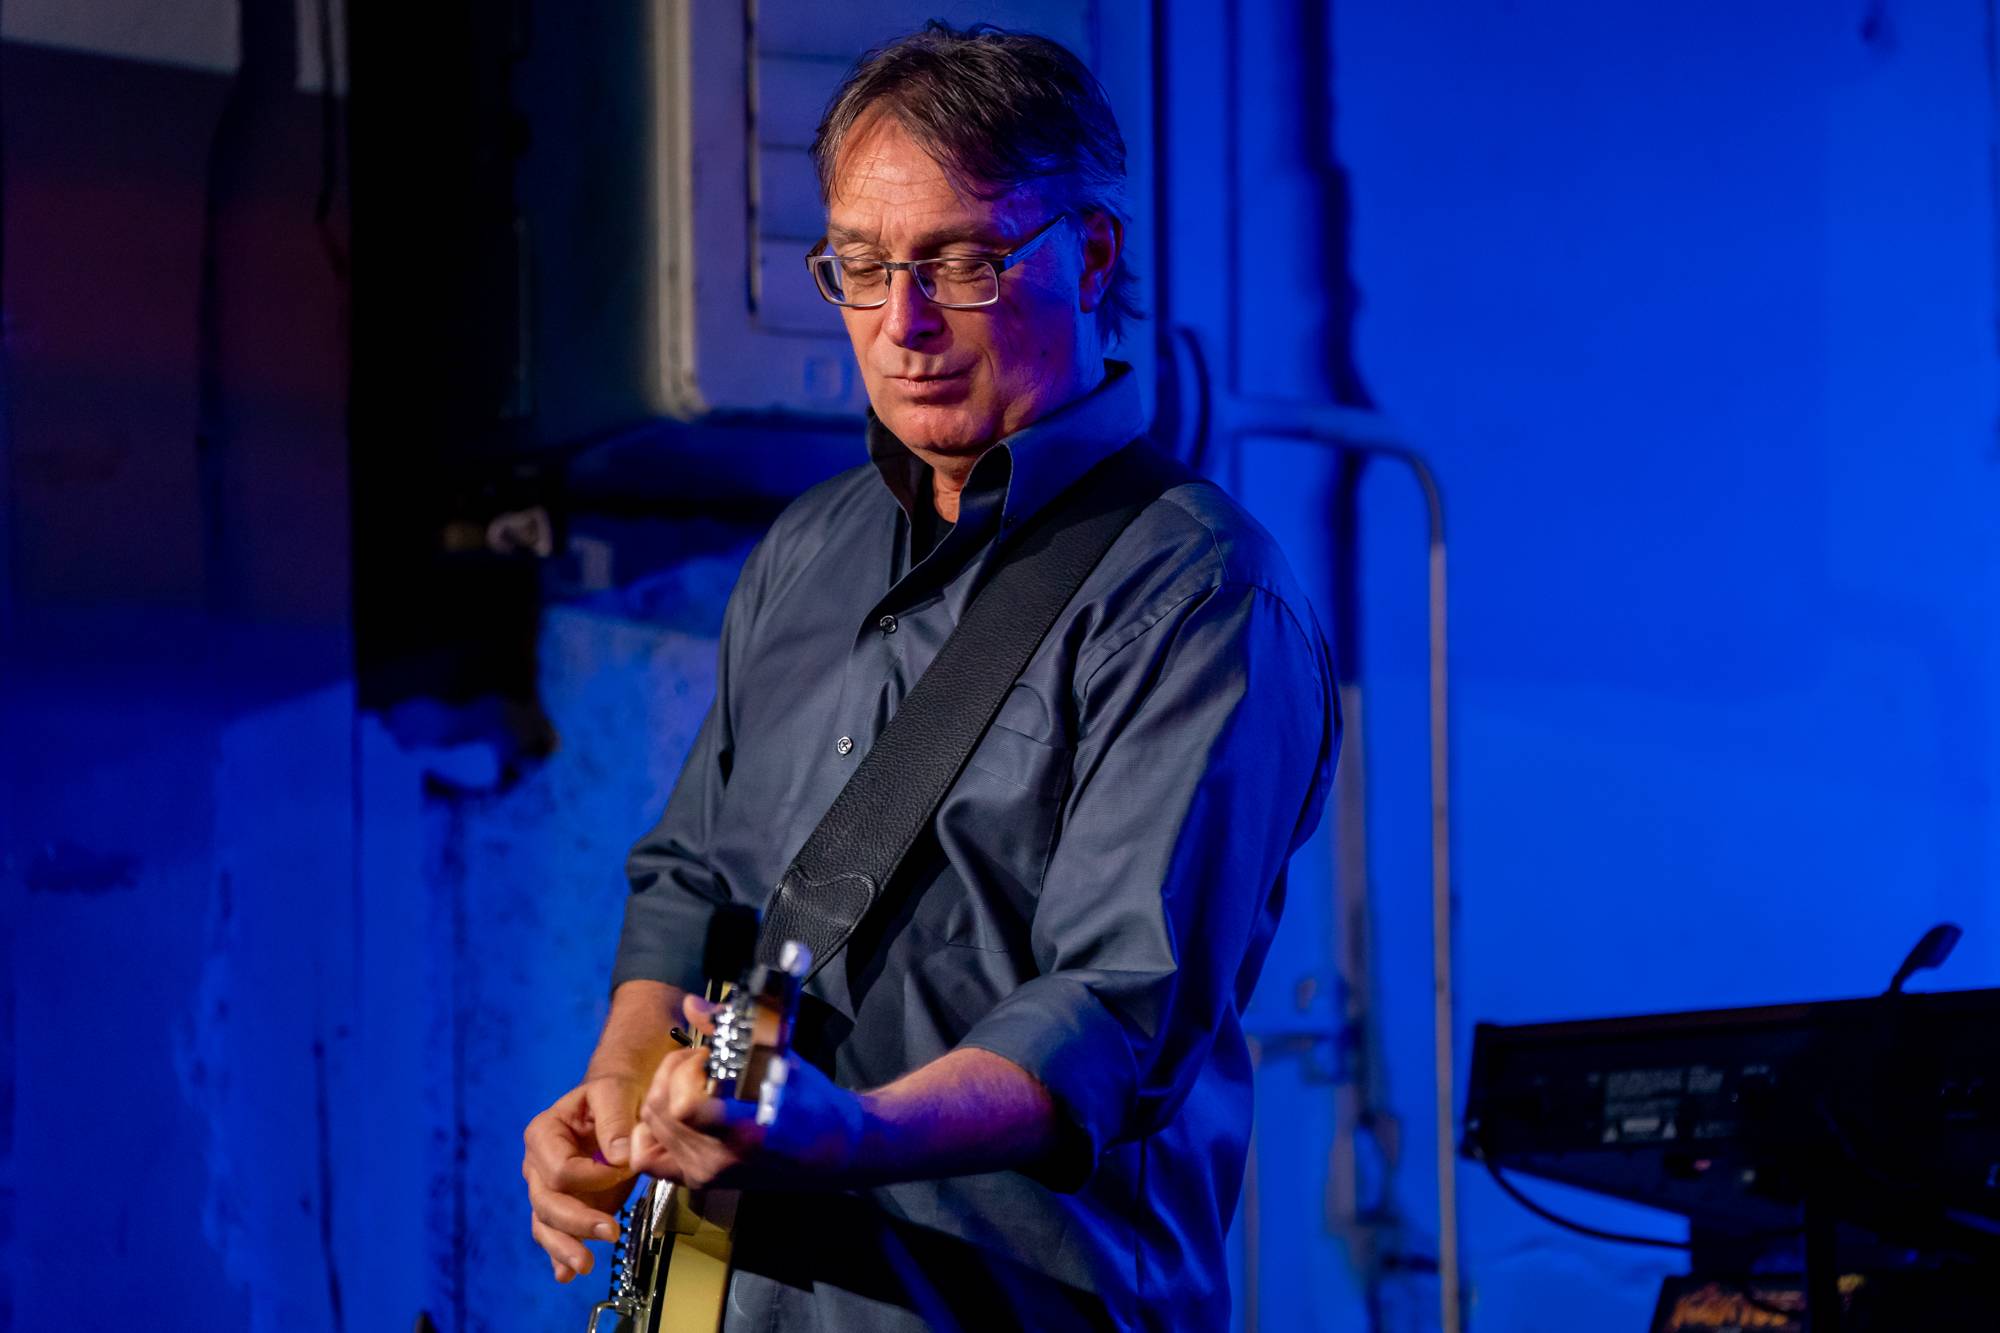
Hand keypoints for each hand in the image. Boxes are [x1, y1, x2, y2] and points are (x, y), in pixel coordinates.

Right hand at [521, 1073, 645, 1282]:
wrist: (619, 1100)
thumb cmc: (614, 1092)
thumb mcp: (615, 1091)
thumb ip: (615, 1120)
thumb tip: (620, 1157)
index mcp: (543, 1134)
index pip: (559, 1170)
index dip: (592, 1177)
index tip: (625, 1169)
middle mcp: (537, 1165)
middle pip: (546, 1202)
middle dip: (576, 1221)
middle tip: (611, 1232)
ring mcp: (547, 1189)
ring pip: (545, 1225)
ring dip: (564, 1248)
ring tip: (585, 1266)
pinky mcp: (563, 1207)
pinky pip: (553, 1234)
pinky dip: (558, 1256)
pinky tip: (566, 1274)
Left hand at [630, 995, 865, 1189]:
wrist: (832, 1151)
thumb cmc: (813, 1103)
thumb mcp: (780, 1058)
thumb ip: (729, 1031)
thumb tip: (691, 1004)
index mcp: (744, 1131)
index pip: (683, 1107)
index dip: (687, 1071)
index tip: (710, 1057)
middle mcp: (717, 1160)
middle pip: (659, 1109)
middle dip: (674, 1074)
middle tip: (702, 1064)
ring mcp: (704, 1175)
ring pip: (649, 1126)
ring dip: (665, 1094)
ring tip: (694, 1084)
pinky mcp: (696, 1181)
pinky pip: (647, 1156)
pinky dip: (652, 1130)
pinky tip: (677, 1113)